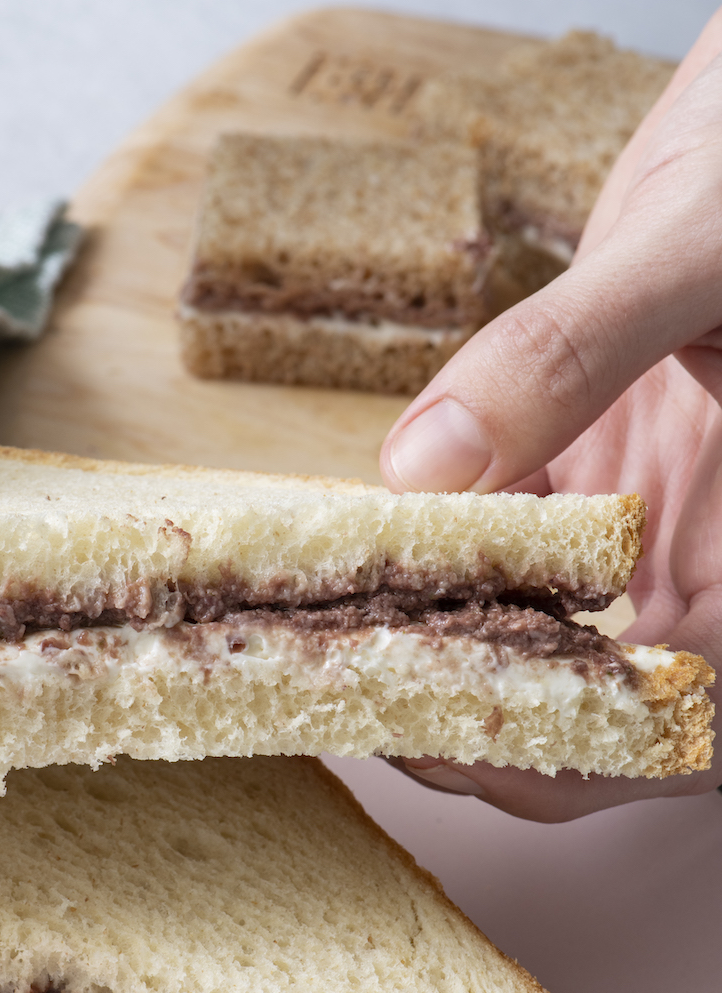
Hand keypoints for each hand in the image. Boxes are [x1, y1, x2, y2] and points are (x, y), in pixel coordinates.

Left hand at [379, 8, 721, 821]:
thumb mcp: (698, 248)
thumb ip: (571, 354)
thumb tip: (427, 468)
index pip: (666, 718)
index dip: (547, 744)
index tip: (416, 716)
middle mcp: (707, 578)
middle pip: (583, 718)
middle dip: (457, 713)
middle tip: (324, 674)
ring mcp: (647, 545)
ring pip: (529, 647)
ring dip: (424, 642)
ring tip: (309, 622)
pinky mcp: (588, 495)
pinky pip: (499, 557)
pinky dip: (428, 558)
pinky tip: (351, 537)